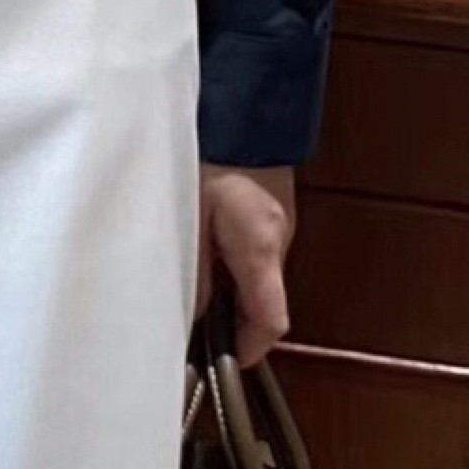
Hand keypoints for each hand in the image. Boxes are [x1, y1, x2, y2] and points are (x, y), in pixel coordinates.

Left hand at [196, 161, 296, 366]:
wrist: (242, 106)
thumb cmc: (208, 154)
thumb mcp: (188, 213)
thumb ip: (192, 267)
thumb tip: (193, 312)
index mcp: (260, 247)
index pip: (270, 321)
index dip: (250, 349)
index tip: (227, 362)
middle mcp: (279, 240)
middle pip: (264, 302)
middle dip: (234, 320)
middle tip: (194, 325)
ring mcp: (280, 224)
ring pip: (258, 276)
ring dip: (231, 289)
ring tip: (191, 282)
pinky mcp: (273, 210)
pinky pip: (257, 251)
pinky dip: (234, 263)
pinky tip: (205, 249)